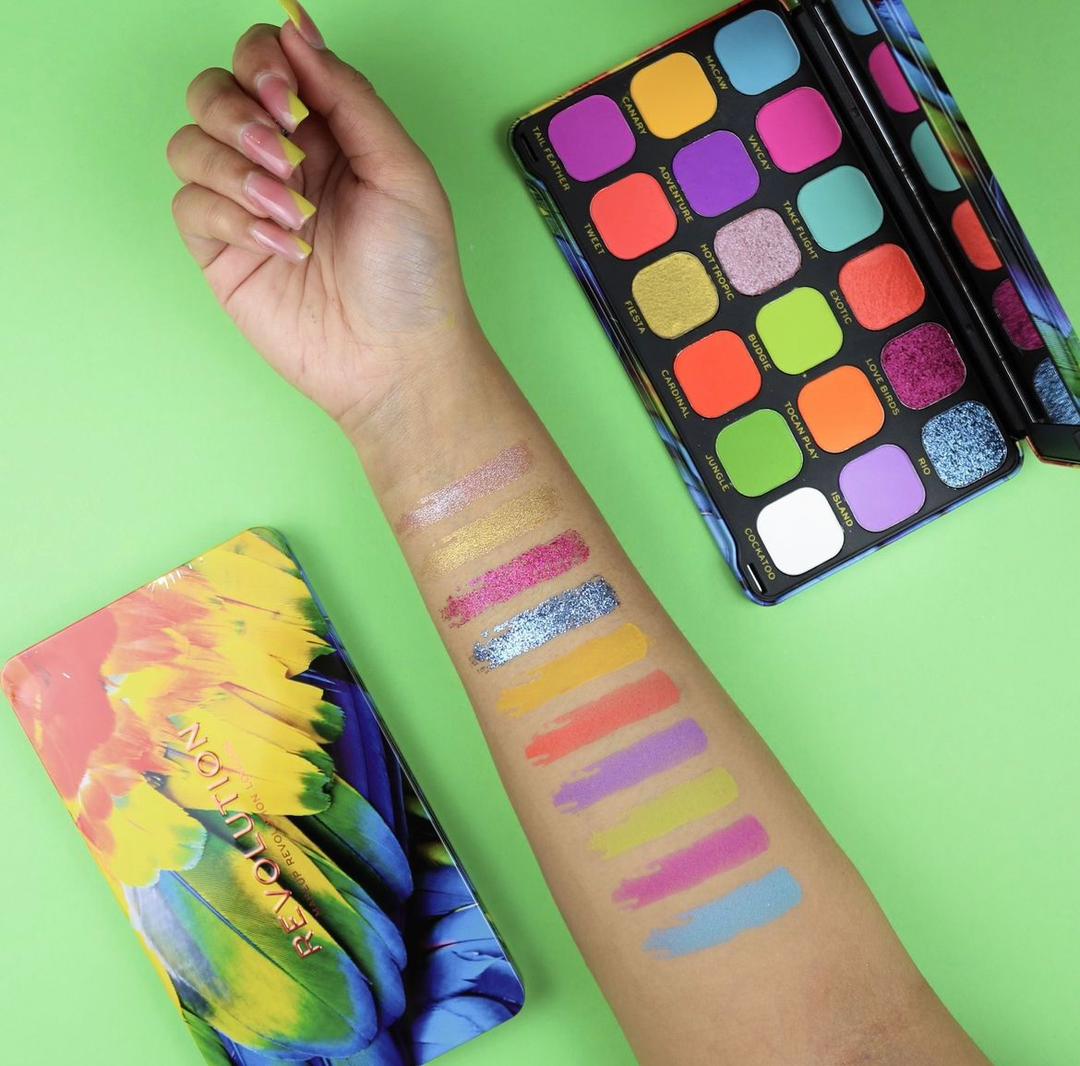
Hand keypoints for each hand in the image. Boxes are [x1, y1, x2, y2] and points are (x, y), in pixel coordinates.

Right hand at [167, 1, 478, 427]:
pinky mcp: (222, 252)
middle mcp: (280, 161)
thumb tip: (297, 31)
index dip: (262, 62)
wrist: (397, 358)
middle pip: (212, 90)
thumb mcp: (402, 170)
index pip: (264, 61)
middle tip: (287, 154)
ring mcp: (245, 205)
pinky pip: (188, 205)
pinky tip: (283, 247)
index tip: (290, 100)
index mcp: (326, 132)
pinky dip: (231, 217)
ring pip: (188, 143)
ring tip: (294, 213)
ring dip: (236, 169)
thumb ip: (350, 97)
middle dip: (240, 111)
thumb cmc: (413, 272)